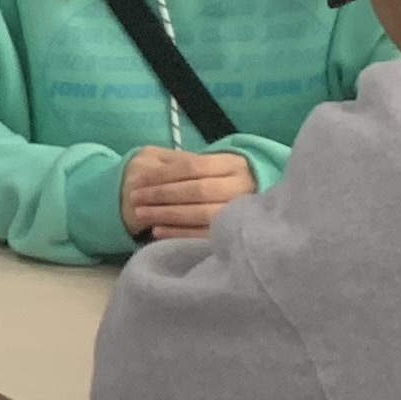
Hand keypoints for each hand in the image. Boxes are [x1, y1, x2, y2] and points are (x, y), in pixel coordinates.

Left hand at [120, 147, 258, 241]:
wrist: (266, 206)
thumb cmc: (220, 182)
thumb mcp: (207, 166)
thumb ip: (182, 165)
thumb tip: (146, 175)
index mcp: (233, 164)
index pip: (194, 165)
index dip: (162, 174)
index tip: (136, 180)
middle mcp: (242, 186)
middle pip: (198, 189)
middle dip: (162, 194)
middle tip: (134, 199)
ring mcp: (242, 211)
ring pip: (202, 213)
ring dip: (167, 215)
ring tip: (141, 215)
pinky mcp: (236, 235)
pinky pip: (205, 235)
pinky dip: (179, 234)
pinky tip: (157, 232)